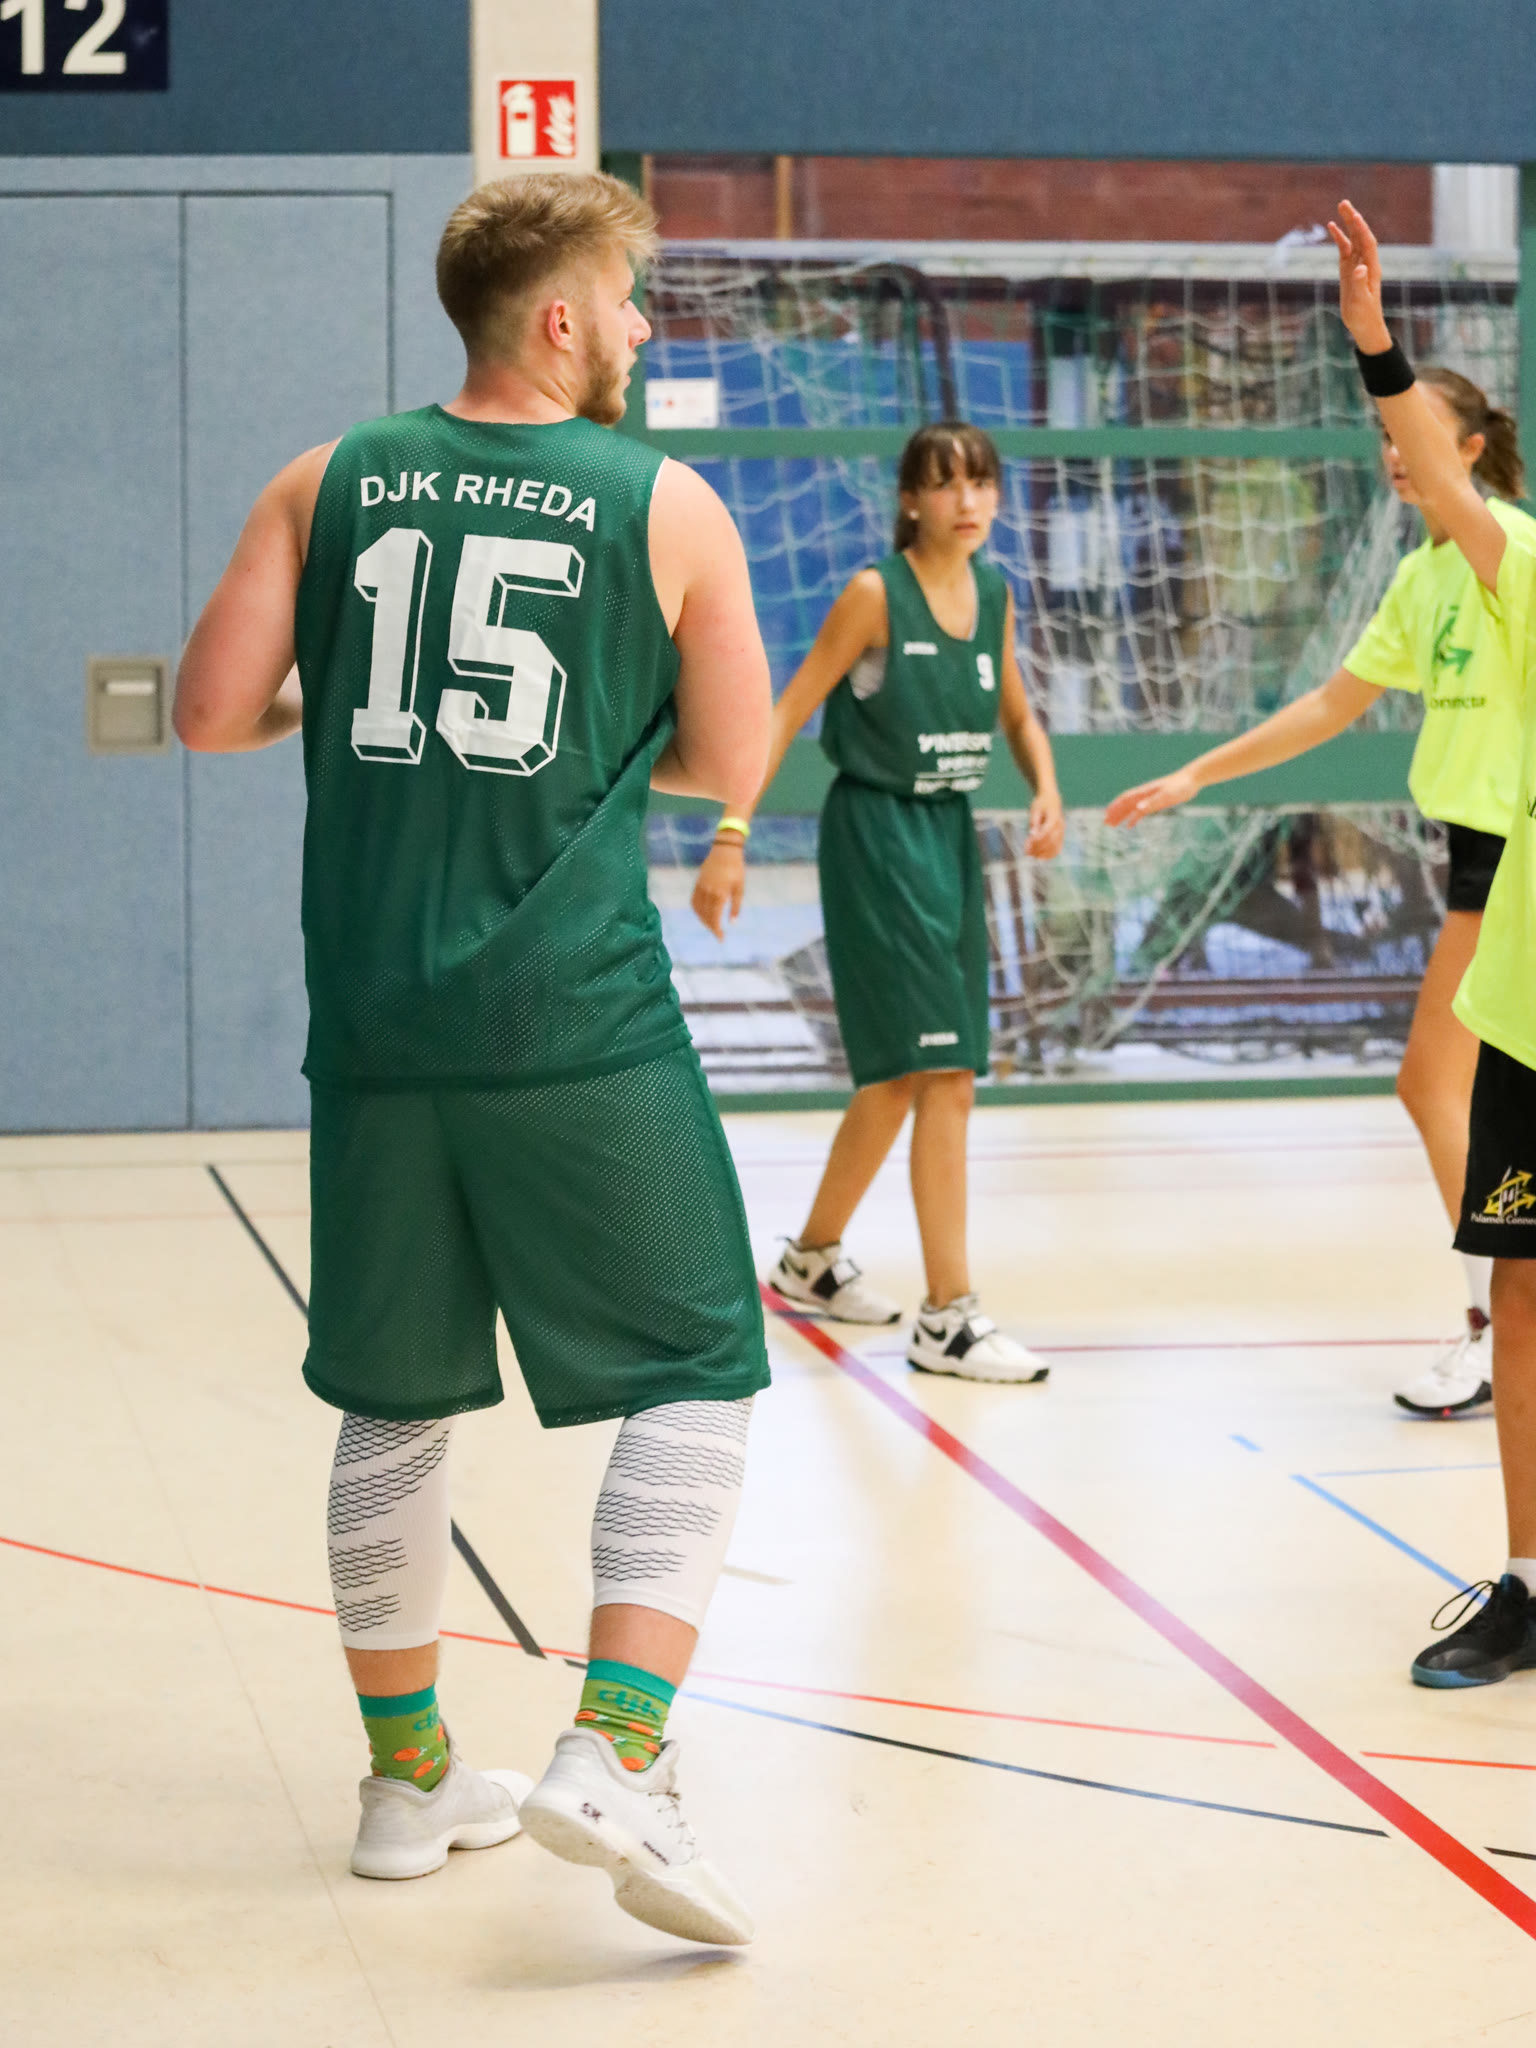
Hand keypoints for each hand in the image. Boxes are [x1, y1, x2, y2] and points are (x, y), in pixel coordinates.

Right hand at [691, 839, 745, 938]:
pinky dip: (697, 910)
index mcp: (720, 894)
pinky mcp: (698, 883)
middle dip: (711, 927)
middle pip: (705, 916)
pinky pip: (694, 901)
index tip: (721, 939)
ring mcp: (701, 887)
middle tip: (718, 934)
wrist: (725, 850)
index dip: (717, 930)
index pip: (715, 918)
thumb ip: (736, 906)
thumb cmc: (736, 869)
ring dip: (703, 920)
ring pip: (698, 910)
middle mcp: (708, 892)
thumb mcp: (740, 888)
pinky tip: (702, 914)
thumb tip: (732, 923)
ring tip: (711, 926)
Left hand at [1026, 786, 1064, 860]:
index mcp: (1053, 817)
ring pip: (1056, 846)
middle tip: (1027, 854)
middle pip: (1051, 840)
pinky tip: (1041, 858)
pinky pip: (1058, 847)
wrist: (1051, 799)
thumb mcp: (1034, 810)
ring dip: (1044, 853)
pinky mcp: (1061, 835)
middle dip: (1039, 848)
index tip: (1028, 847)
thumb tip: (1032, 835)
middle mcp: (1060, 825)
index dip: (1037, 840)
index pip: (1046, 832)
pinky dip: (1051, 854)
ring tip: (1032, 856)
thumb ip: (1033, 822)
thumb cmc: (1040, 804)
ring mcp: (1062, 831)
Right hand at [1104, 768, 1198, 826]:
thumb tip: (1137, 809)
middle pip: (1125, 804)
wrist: (1191, 780)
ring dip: (1121, 816)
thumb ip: (1152, 802)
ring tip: (1113, 825)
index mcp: (1144, 792)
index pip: (1125, 799)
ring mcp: (1149, 798)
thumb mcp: (1166, 796)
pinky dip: (1133, 818)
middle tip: (1105, 823)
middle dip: (1114, 813)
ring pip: (1131, 808)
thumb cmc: (1180, 786)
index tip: (1106, 816)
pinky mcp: (1156, 802)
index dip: (1115, 807)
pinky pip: (1141, 811)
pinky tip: (1130, 825)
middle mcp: (1144, 794)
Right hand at [1326, 201, 1391, 355]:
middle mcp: (1366, 262)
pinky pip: (1344, 250)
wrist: (1365, 326)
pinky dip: (1339, 238)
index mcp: (1371, 268)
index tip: (1354, 216)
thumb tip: (1360, 268)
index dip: (1361, 229)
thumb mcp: (1361, 301)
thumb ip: (1360, 283)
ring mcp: (1357, 265)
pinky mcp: (1349, 271)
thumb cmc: (1364, 316)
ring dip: (1347, 224)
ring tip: (1340, 208)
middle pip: (1360, 235)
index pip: (1367, 243)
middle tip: (1344, 203)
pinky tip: (1332, 227)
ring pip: (1353, 239)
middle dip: (1353, 219)